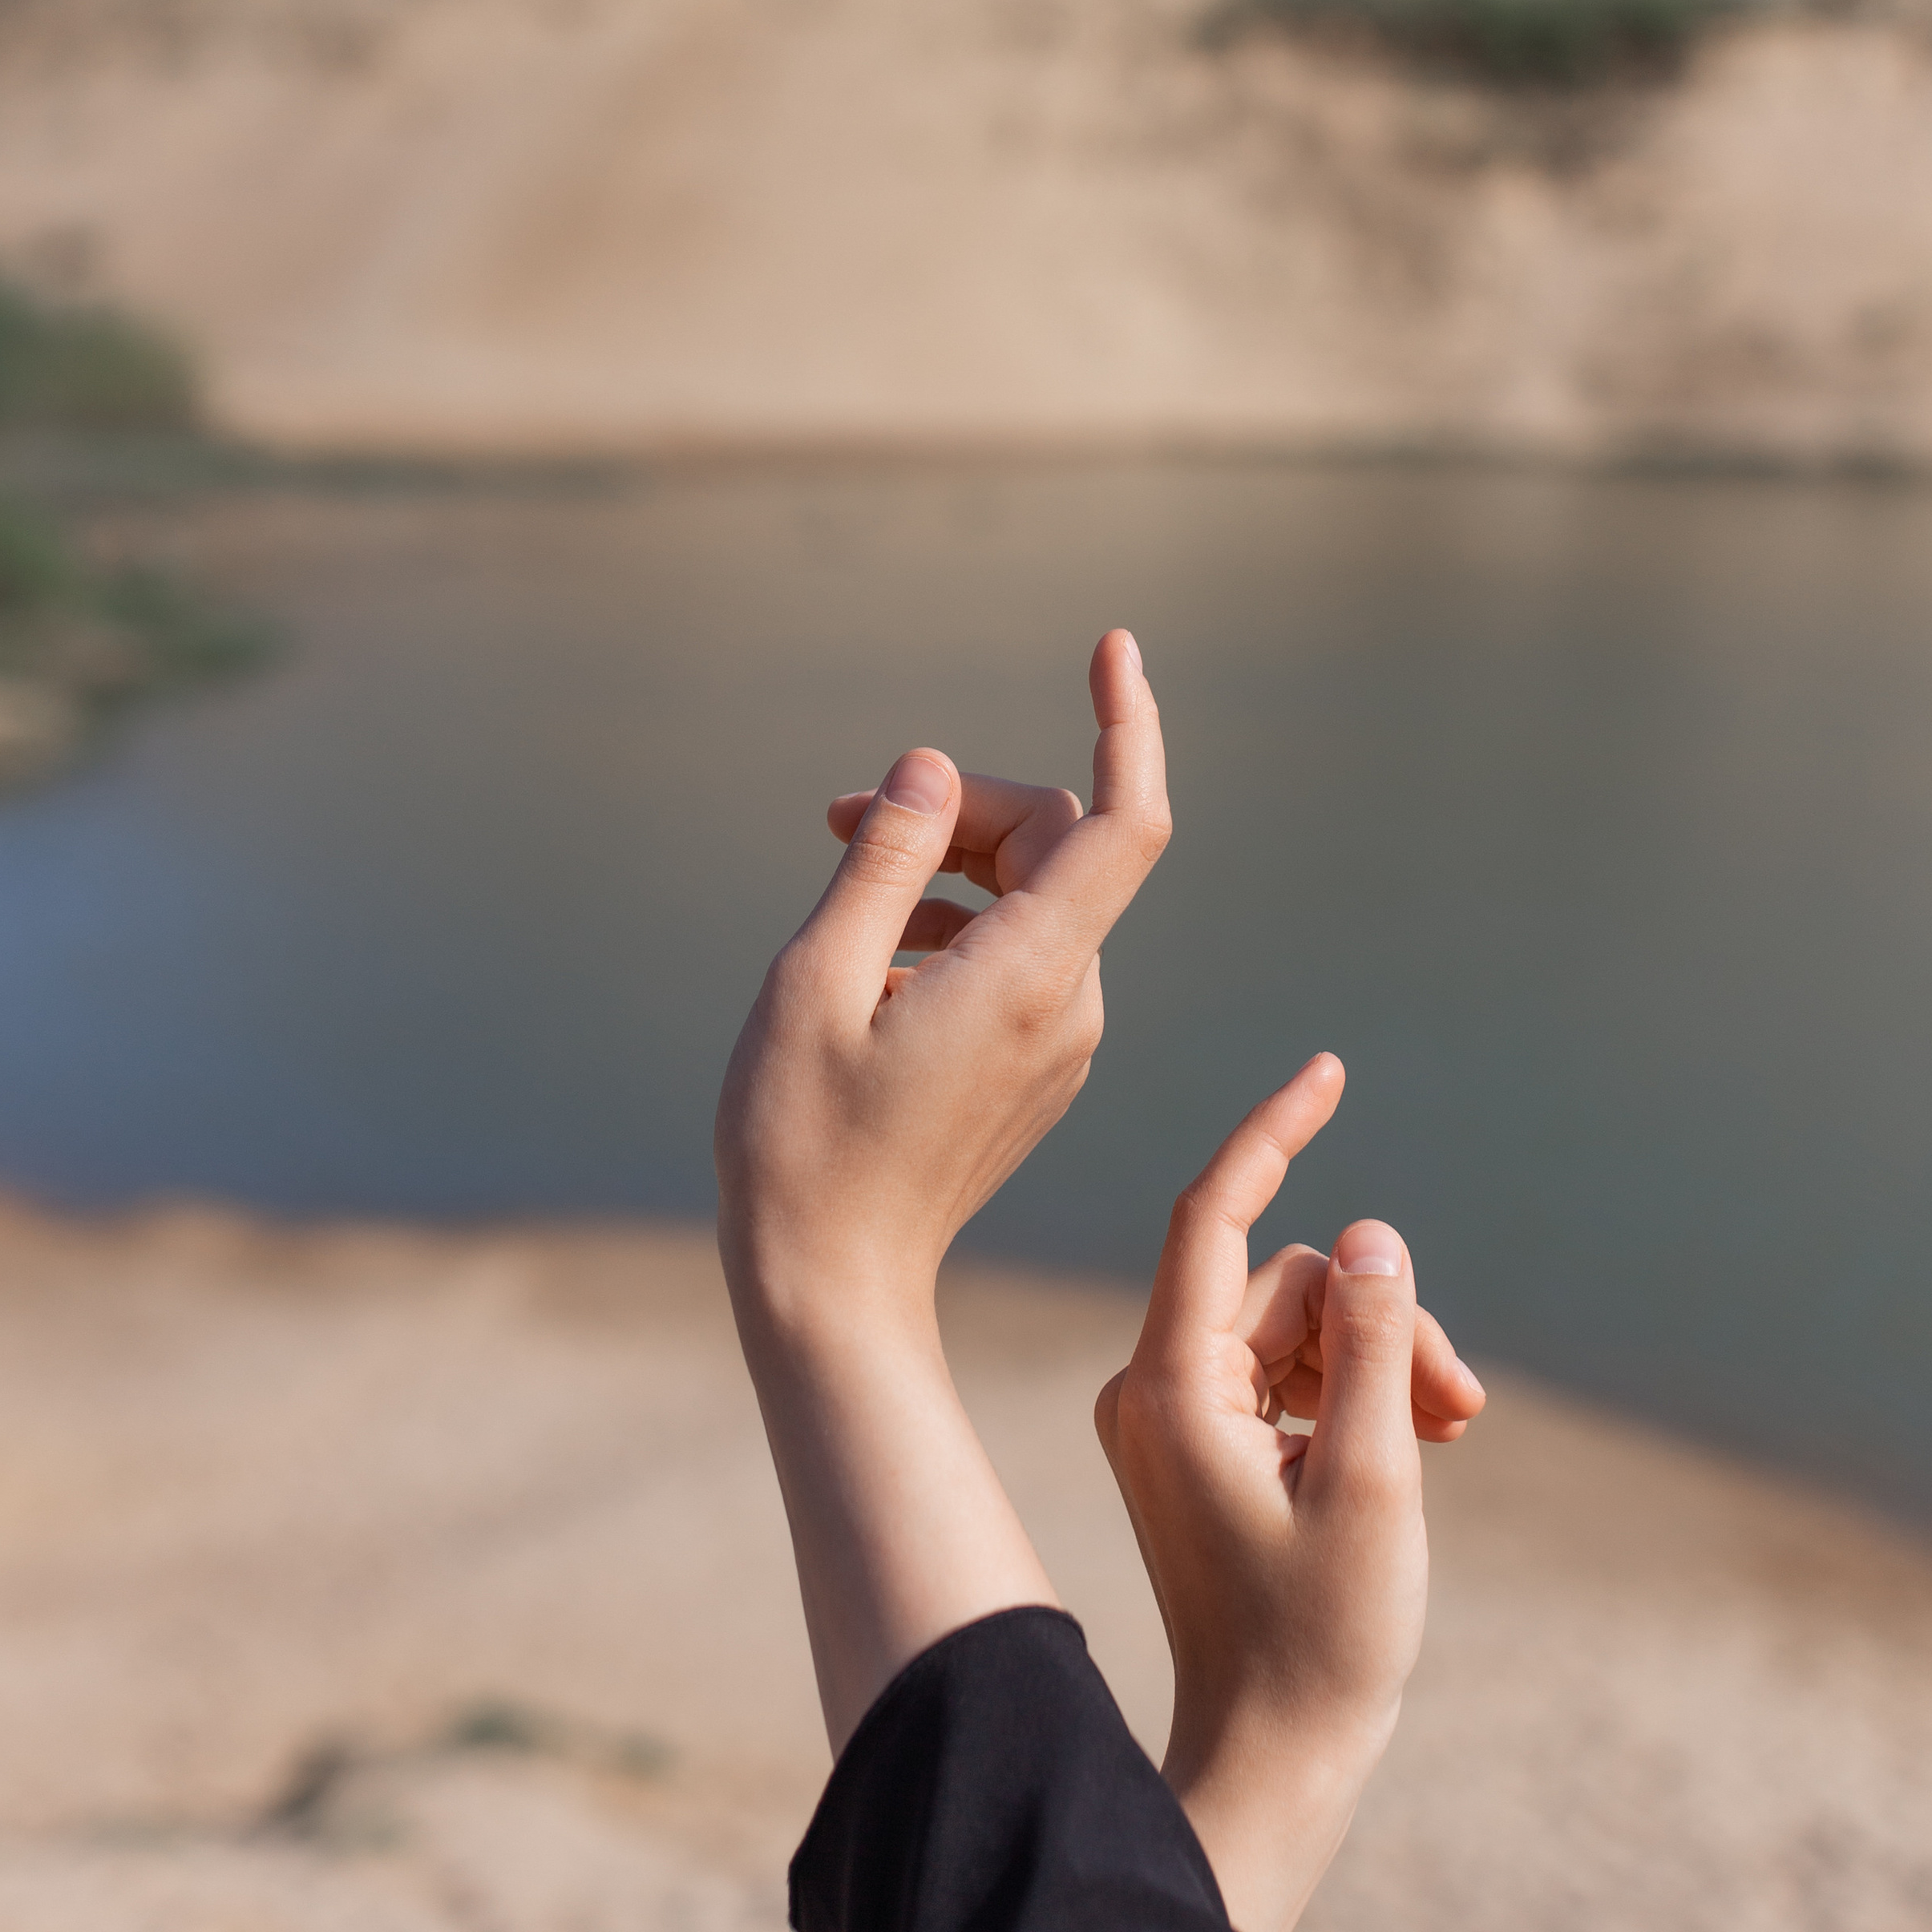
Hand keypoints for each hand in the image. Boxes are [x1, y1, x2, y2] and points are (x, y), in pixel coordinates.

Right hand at [716, 632, 1171, 1749]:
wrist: (834, 1289)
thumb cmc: (803, 1142)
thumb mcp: (816, 980)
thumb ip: (883, 861)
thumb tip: (932, 767)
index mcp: (1033, 974)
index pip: (1125, 818)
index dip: (1128, 719)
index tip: (1110, 642)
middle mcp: (1072, 1003)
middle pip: (1058, 844)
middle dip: (964, 805)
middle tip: (841, 818)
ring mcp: (1062, 1040)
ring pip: (1036, 897)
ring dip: (947, 865)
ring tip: (841, 883)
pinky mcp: (1037, 1067)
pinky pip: (1020, 955)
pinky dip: (953, 924)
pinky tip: (870, 960)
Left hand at [1095, 1055, 1485, 1931]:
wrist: (1271, 1756)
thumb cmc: (1321, 1637)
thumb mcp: (1377, 1478)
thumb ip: (1379, 1344)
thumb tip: (1370, 1234)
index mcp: (1169, 1388)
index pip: (1215, 1217)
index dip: (1274, 1136)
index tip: (1327, 1071)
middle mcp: (1151, 1390)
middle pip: (1286, 1287)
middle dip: (1383, 1323)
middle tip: (1464, 1409)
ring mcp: (1170, 1422)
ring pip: (1300, 1332)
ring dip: (1384, 1365)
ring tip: (1453, 1436)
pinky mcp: (1198, 1452)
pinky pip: (1285, 1380)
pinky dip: (1354, 1398)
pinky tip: (1417, 1448)